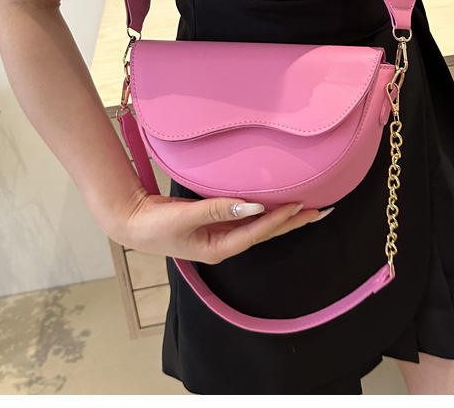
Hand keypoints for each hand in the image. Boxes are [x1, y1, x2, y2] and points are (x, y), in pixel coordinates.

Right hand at [111, 187, 331, 263]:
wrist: (132, 222)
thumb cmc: (154, 224)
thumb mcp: (184, 217)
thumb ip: (217, 210)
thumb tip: (251, 205)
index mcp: (217, 249)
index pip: (256, 232)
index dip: (277, 219)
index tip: (298, 205)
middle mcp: (224, 244)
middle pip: (266, 233)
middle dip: (293, 223)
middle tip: (322, 211)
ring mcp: (221, 235)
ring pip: (260, 226)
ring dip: (283, 218)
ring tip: (308, 209)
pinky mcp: (216, 223)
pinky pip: (248, 218)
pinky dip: (265, 211)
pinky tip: (276, 205)